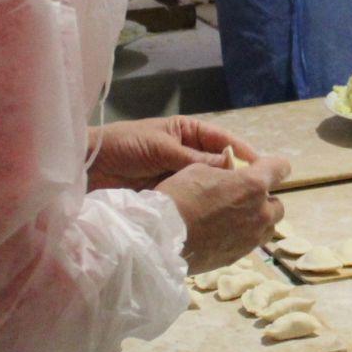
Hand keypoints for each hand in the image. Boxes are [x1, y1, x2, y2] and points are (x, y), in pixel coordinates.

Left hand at [87, 117, 265, 191]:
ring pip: (208, 185)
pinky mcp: (170, 197)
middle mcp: (187, 154)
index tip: (262, 166)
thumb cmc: (124, 146)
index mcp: (187, 133)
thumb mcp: (162, 148)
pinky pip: (192, 201)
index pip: (223, 140)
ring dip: (221, 195)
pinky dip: (204, 208)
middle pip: (219, 165)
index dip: (243, 152)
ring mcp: (179, 177)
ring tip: (241, 208)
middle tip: (256, 193)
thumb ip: (195, 159)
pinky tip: (217, 218)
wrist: (89, 168)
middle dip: (236, 177)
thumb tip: (230, 167)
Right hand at [165, 159, 290, 274]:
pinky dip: (243, 236)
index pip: (280, 169)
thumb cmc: (178, 197)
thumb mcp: (199, 170)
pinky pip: (250, 243)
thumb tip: (232, 173)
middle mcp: (260, 213)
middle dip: (263, 199)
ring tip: (235, 218)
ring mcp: (251, 238)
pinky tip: (222, 234)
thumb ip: (223, 171)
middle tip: (241, 197)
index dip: (273, 166)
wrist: (160, 239)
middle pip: (277, 204)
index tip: (264, 168)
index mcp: (253, 185)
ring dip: (258, 220)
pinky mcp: (238, 257)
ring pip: (268, 227)